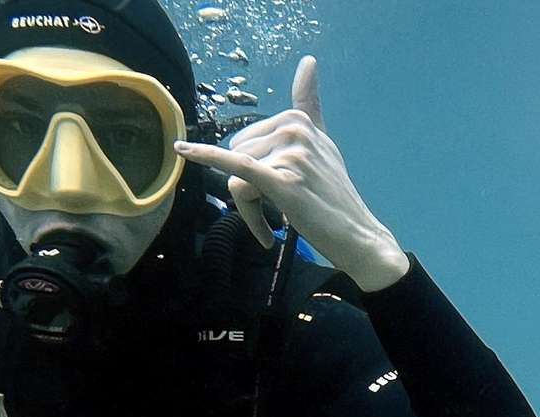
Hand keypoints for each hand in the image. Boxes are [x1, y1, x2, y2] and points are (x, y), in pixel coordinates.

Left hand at [173, 56, 409, 291]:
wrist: (356, 233)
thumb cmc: (334, 194)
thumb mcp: (323, 142)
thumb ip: (310, 104)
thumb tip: (308, 59)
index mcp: (298, 120)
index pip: (253, 138)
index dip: (254, 163)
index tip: (255, 160)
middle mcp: (293, 130)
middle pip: (239, 154)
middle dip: (251, 186)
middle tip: (279, 205)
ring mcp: (289, 154)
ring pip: (238, 176)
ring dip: (250, 206)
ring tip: (279, 217)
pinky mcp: (282, 180)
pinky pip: (236, 167)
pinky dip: (206, 157)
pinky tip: (183, 150)